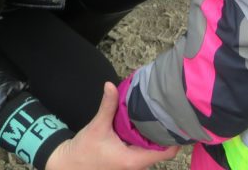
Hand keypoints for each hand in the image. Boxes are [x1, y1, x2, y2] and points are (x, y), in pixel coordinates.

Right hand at [46, 82, 179, 169]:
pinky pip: (143, 151)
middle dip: (165, 132)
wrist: (68, 166)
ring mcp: (132, 166)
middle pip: (162, 150)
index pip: (166, 153)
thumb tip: (110, 84)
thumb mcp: (97, 127)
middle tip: (169, 111)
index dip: (175, 137)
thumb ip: (107, 106)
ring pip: (152, 150)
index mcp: (133, 160)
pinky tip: (144, 124)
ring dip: (155, 135)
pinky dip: (145, 139)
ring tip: (158, 114)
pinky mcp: (127, 163)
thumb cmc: (83, 150)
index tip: (178, 119)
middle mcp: (137, 166)